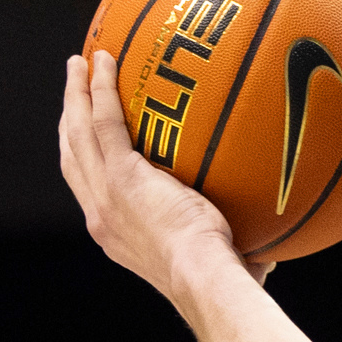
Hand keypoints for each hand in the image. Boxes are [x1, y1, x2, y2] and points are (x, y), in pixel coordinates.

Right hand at [58, 51, 272, 299]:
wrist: (203, 280)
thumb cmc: (220, 281)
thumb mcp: (218, 263)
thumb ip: (235, 252)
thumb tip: (271, 255)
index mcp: (113, 232)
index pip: (89, 188)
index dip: (83, 157)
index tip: (87, 134)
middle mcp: (99, 214)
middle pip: (72, 156)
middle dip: (70, 119)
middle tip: (73, 89)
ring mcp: (105, 193)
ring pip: (78, 132)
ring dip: (76, 94)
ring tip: (80, 63)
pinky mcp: (121, 175)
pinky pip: (105, 121)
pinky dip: (99, 89)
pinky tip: (104, 61)